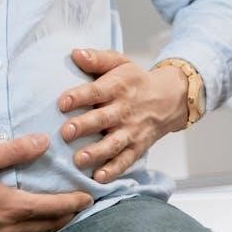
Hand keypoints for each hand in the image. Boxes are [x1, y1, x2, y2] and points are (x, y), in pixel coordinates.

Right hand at [0, 135, 93, 231]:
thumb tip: (42, 141)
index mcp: (10, 206)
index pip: (54, 208)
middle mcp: (7, 231)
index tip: (88, 197)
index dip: (75, 203)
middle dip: (69, 219)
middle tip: (80, 210)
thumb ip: (12, 150)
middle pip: (50, 229)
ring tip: (63, 227)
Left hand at [58, 49, 187, 183]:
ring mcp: (131, 131)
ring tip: (79, 159)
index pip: (96, 92)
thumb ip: (97, 59)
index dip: (79, 97)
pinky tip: (98, 178)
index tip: (62, 103)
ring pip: (113, 143)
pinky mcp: (137, 147)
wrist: (170, 98)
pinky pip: (126, 160)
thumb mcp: (119, 62)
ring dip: (96, 152)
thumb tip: (75, 54)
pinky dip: (113, 170)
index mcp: (117, 87)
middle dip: (84, 126)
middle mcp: (124, 110)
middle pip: (102, 119)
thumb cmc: (134, 80)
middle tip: (65, 132)